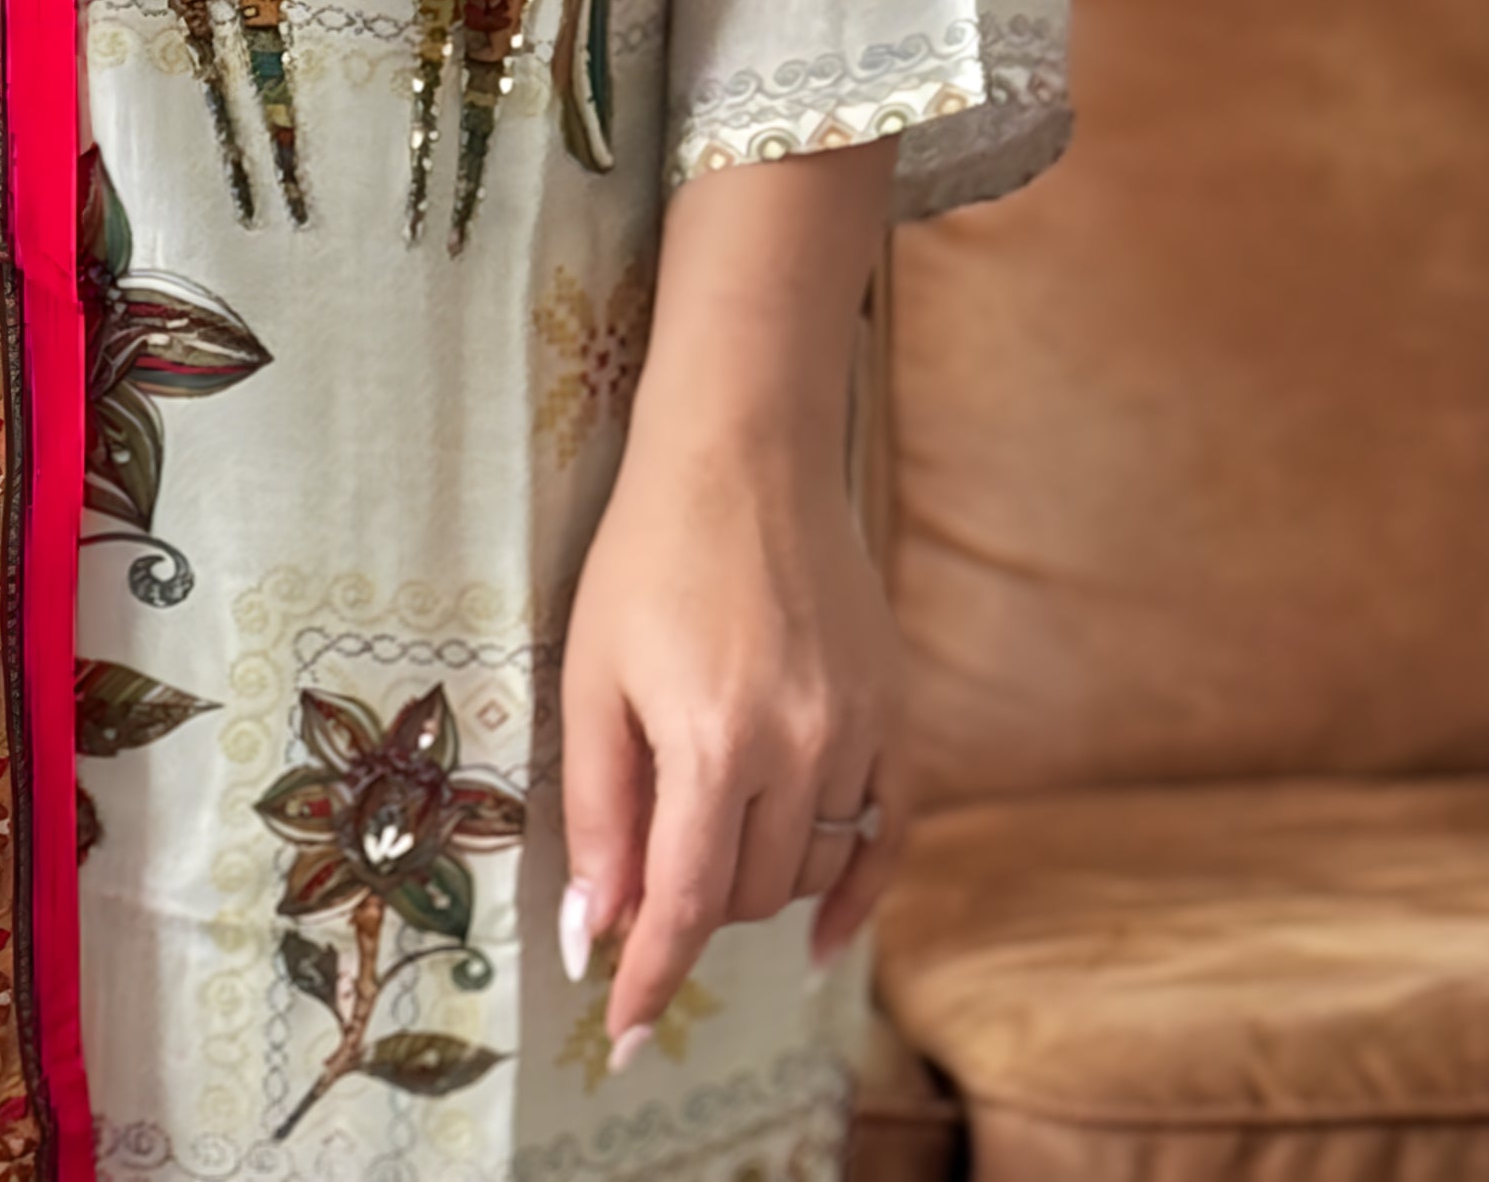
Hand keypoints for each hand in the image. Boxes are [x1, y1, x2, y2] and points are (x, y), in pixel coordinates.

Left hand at [556, 412, 906, 1061]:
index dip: (651, 979)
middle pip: (748, 893)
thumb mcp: (591, 675)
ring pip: (810, 870)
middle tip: (645, 876)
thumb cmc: (647, 556)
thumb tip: (594, 931)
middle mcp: (798, 748)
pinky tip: (824, 933)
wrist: (744, 452)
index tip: (620, 1037)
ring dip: (755, 882)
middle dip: (692, 906)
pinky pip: (888, 836)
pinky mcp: (897, 713)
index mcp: (711, 740)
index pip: (684, 905)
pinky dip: (857, 892)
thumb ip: (599, 809)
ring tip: (707, 841)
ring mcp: (859, 732)